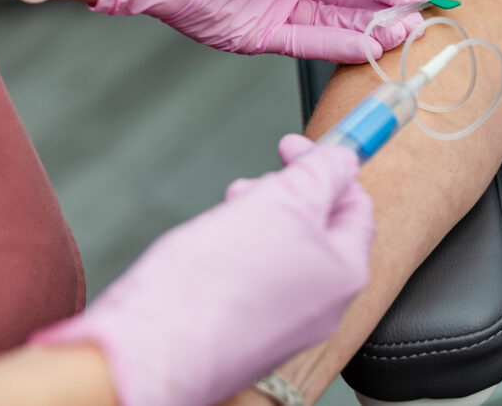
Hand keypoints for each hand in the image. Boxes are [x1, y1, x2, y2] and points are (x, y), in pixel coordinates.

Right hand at [31, 135, 373, 405]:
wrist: (145, 355)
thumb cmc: (209, 287)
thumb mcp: (280, 202)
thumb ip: (322, 173)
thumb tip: (344, 158)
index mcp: (344, 273)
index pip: (356, 205)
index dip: (326, 165)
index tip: (294, 147)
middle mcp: (324, 306)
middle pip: (319, 229)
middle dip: (286, 194)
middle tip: (252, 184)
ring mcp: (286, 325)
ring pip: (284, 253)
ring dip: (259, 221)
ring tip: (225, 215)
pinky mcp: (247, 337)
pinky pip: (256, 282)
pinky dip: (239, 255)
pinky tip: (210, 250)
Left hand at [91, 0, 424, 61]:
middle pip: (351, 1)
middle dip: (385, 12)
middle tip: (417, 22)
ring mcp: (278, 9)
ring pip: (334, 26)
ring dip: (369, 32)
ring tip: (400, 35)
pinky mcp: (261, 37)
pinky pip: (309, 44)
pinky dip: (340, 47)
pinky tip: (368, 46)